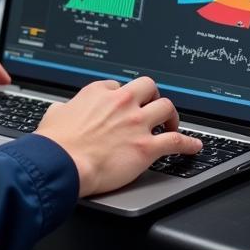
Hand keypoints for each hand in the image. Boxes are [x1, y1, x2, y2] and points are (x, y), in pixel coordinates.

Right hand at [35, 76, 202, 196]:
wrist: (62, 163)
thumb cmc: (56, 143)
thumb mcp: (55, 113)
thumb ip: (65, 108)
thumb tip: (63, 110)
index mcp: (98, 93)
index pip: (118, 85)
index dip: (121, 97)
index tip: (122, 106)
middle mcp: (120, 103)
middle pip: (148, 87)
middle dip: (152, 96)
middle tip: (151, 107)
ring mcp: (136, 124)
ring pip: (166, 107)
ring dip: (170, 116)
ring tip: (171, 125)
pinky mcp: (146, 147)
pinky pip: (176, 141)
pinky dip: (188, 143)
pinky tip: (193, 146)